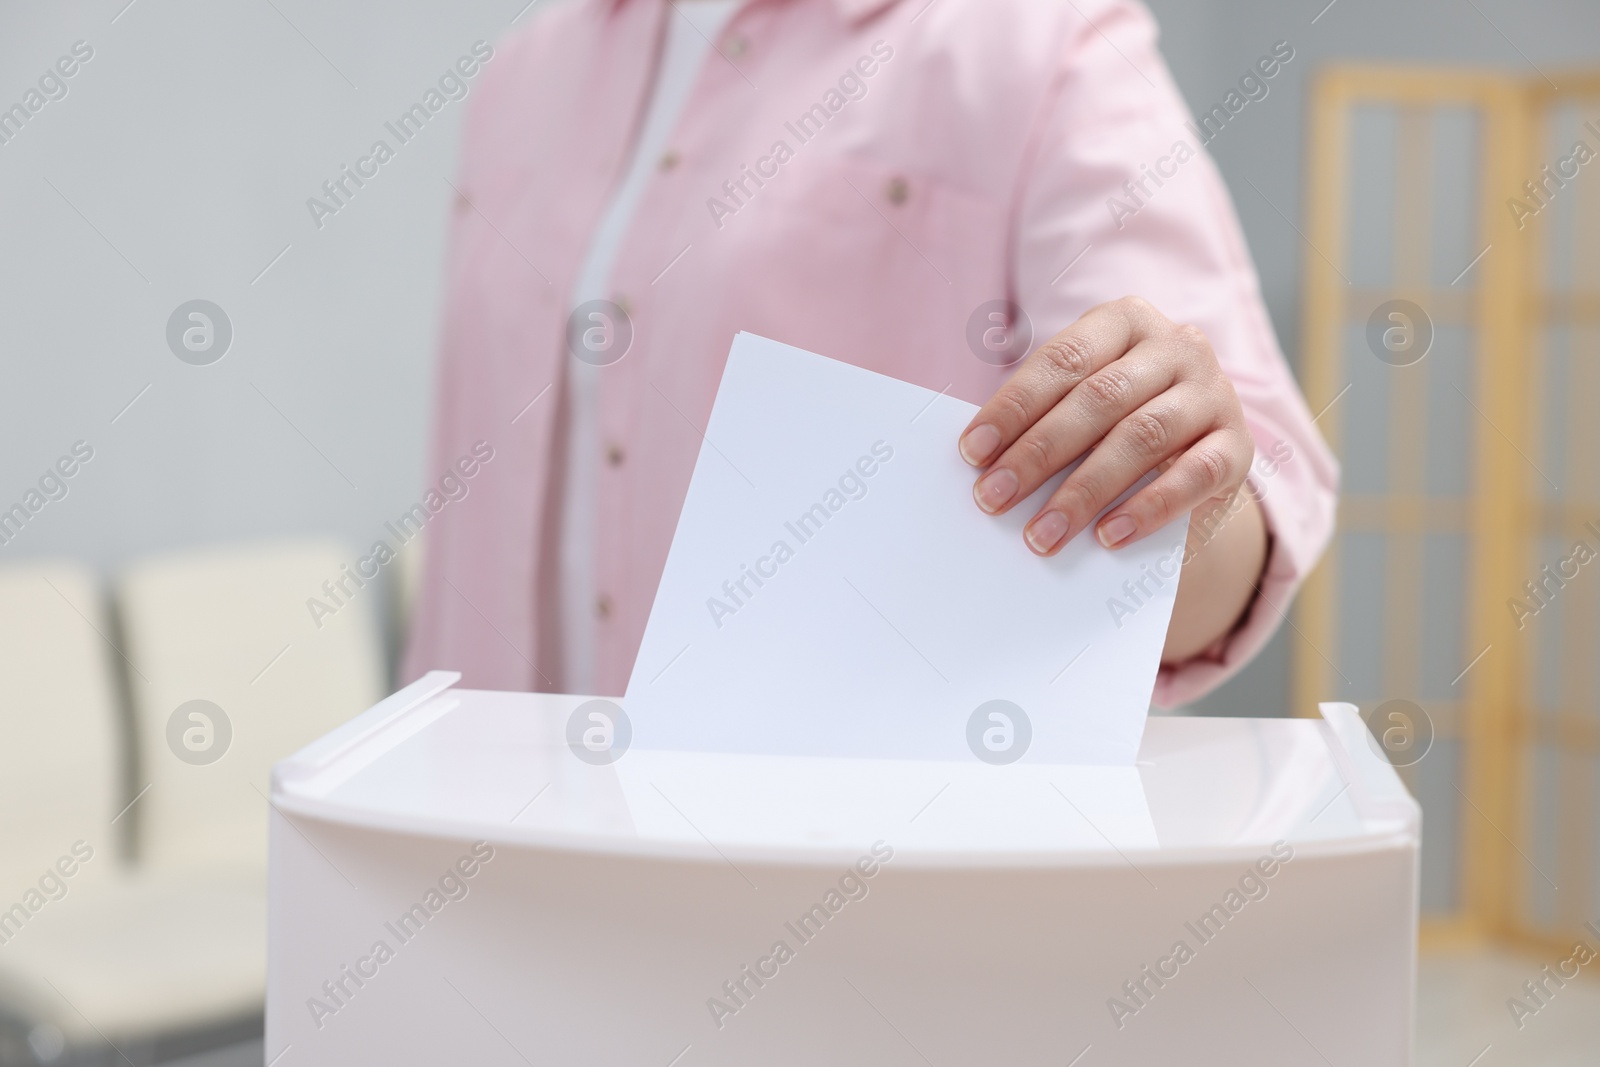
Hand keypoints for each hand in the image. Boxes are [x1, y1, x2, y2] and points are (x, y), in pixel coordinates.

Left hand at [958, 296, 1254, 555]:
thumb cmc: (1117, 423)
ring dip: (1084, 490)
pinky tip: (1107, 536)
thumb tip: (987, 467)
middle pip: (1099, 399)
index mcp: (1126, 321)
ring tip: (1042, 533)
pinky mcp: (1237, 446)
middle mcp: (1177, 346)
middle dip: (1039, 453)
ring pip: (1142, 437)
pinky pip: (1193, 476)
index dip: (1014, 406)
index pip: (1062, 360)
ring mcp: (1214, 392)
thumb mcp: (1084, 406)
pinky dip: (1147, 507)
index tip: (972, 453)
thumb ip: (1047, 420)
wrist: (1197, 454)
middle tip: (993, 499)